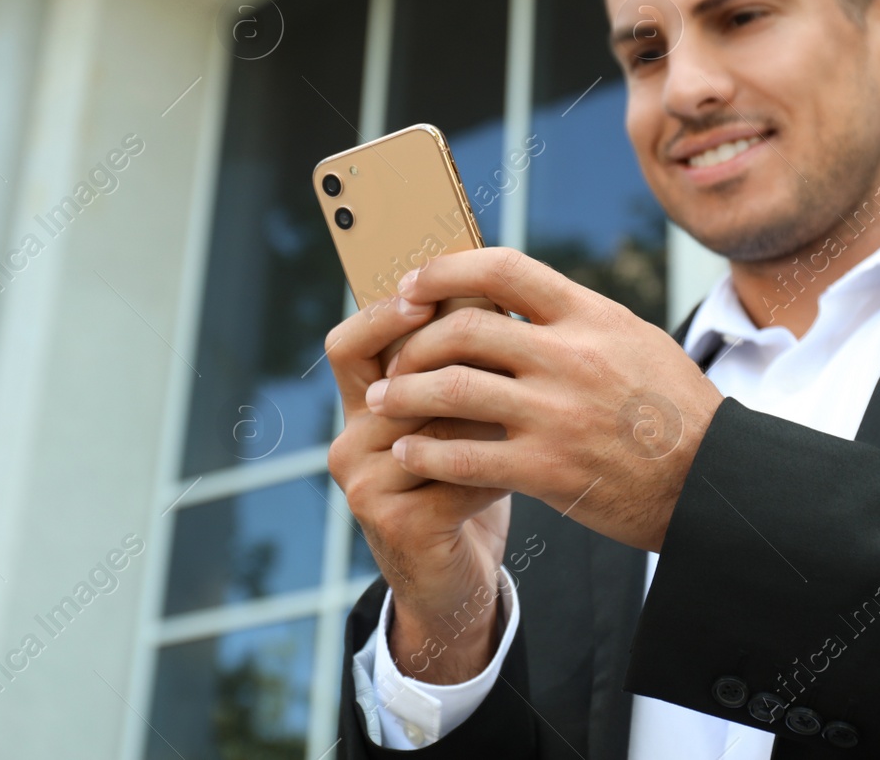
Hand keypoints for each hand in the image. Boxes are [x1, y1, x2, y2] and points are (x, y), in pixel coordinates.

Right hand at [326, 292, 512, 683]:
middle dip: (461, 365)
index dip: (381, 315)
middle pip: (400, 379)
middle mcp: (350, 442)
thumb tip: (493, 301)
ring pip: (435, 426)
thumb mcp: (451, 424)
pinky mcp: (394, 523)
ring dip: (489, 420)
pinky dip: (502, 470)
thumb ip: (454, 373)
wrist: (454, 584)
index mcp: (361, 408)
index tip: (425, 295)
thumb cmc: (462, 487)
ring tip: (530, 416)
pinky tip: (530, 472)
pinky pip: (460, 476)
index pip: (349, 345)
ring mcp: (365, 484)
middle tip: (512, 355)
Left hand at [369, 247, 723, 551]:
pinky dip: (424, 453)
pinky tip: (407, 453)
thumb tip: (512, 294)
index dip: (445, 270)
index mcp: (590, 316)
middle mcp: (571, 357)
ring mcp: (558, 414)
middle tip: (391, 357)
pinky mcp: (549, 469)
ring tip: (382, 402)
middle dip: (412, 341)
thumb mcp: (633, 339)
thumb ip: (574, 318)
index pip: (502, 268)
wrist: (714, 481)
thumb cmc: (673, 408)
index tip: (413, 285)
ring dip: (404, 394)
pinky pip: (464, 456)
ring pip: (452, 389)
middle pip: (463, 328)